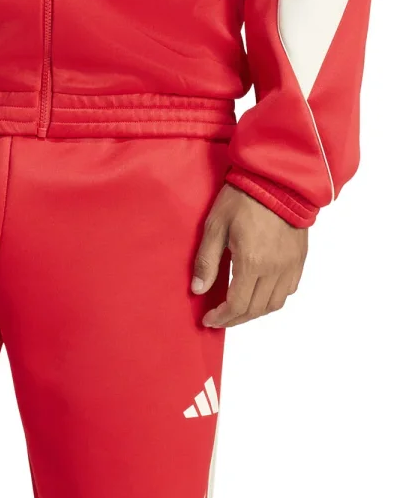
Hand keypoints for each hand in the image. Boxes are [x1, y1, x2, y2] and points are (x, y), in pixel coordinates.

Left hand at [192, 185, 307, 327]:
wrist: (279, 177)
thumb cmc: (244, 197)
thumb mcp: (215, 226)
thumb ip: (206, 261)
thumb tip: (198, 290)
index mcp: (252, 262)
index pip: (237, 305)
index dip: (221, 318)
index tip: (209, 320)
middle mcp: (274, 268)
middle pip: (255, 310)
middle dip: (235, 319)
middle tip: (220, 319)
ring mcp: (290, 264)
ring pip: (274, 304)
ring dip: (254, 312)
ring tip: (238, 310)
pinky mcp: (299, 257)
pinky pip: (289, 289)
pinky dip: (273, 299)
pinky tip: (259, 294)